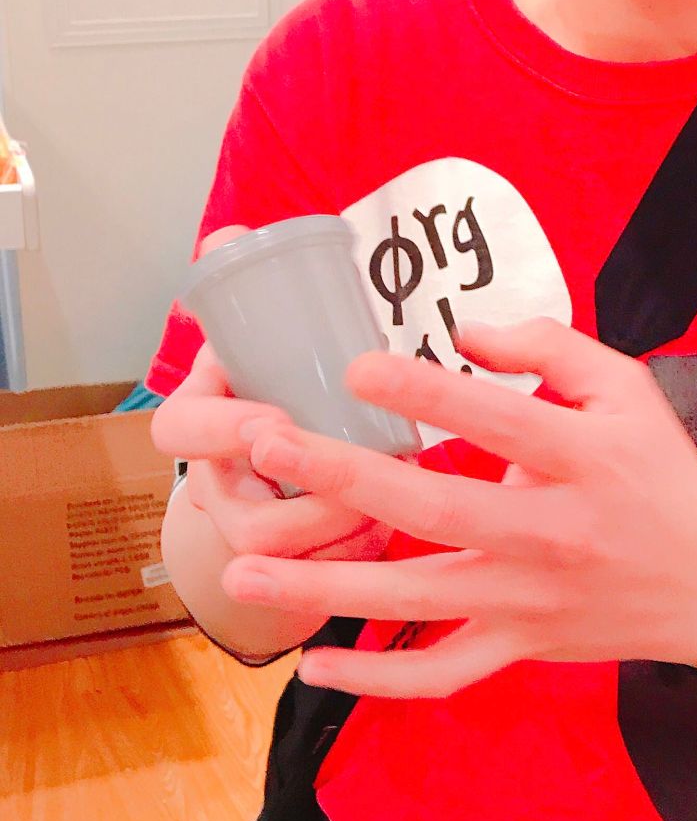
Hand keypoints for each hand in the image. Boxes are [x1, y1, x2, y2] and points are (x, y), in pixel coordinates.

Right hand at [152, 222, 391, 572]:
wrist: (267, 474)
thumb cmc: (268, 391)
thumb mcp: (250, 341)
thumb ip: (242, 287)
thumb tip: (229, 237)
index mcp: (199, 423)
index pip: (180, 430)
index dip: (225, 432)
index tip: (274, 422)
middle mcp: (216, 489)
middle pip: (244, 518)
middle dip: (309, 505)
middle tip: (363, 477)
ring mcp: (248, 539)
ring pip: (290, 561)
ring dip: (343, 532)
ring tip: (392, 498)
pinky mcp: (289, 576)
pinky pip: (320, 583)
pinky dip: (357, 559)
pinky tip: (389, 530)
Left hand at [220, 319, 696, 698]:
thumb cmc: (664, 478)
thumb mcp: (630, 391)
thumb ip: (552, 349)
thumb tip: (467, 332)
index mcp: (586, 460)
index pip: (498, 420)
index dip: (427, 394)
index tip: (357, 368)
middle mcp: (553, 536)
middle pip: (438, 510)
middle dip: (345, 478)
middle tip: (268, 445)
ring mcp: (531, 603)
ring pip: (419, 600)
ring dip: (327, 585)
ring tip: (247, 568)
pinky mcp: (520, 648)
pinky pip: (441, 675)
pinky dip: (377, 682)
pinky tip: (314, 666)